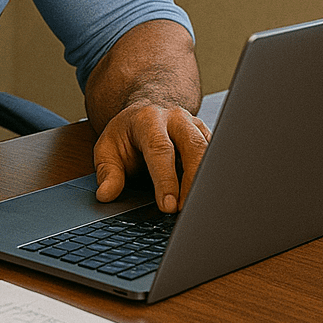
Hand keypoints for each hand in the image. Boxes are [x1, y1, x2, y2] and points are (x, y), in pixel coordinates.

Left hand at [92, 103, 210, 212]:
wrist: (145, 112)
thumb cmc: (127, 134)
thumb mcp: (107, 148)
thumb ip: (107, 171)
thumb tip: (106, 194)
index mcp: (148, 119)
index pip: (160, 149)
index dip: (165, 179)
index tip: (167, 206)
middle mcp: (176, 119)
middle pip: (194, 147)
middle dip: (193, 182)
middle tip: (186, 211)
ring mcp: (195, 126)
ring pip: (211, 152)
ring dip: (206, 181)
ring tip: (197, 209)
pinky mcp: (208, 137)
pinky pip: (217, 158)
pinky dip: (213, 178)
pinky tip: (207, 198)